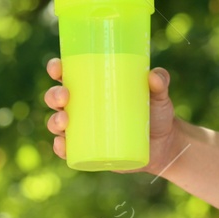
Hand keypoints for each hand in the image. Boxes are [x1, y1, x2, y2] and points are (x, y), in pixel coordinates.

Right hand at [43, 58, 183, 175]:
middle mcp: (83, 107)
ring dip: (54, 121)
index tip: (56, 67)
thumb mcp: (159, 96)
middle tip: (65, 96)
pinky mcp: (88, 149)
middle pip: (57, 98)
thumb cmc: (157, 112)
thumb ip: (160, 83)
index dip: (56, 69)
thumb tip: (155, 76)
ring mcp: (83, 129)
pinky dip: (60, 147)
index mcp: (93, 87)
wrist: (164, 145)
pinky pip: (67, 150)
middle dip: (54, 96)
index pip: (68, 74)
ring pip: (58, 123)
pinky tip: (61, 144)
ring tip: (65, 121)